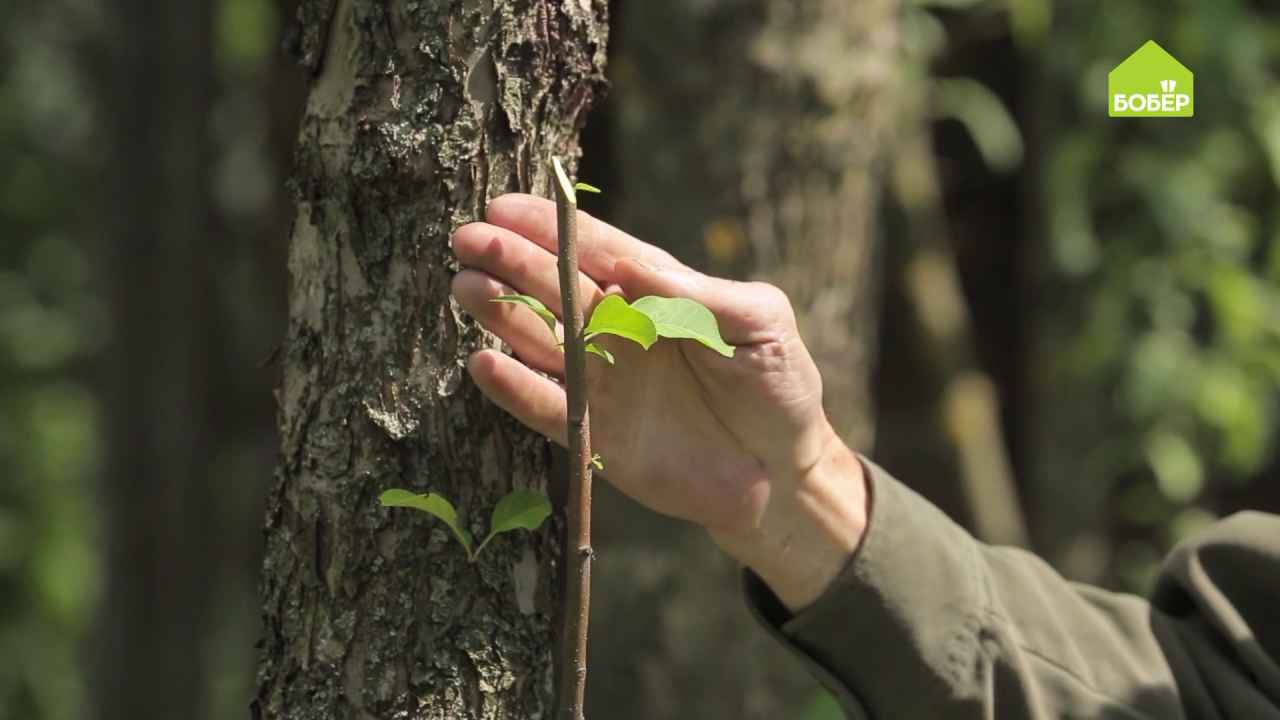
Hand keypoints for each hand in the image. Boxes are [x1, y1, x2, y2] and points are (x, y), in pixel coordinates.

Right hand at [451, 194, 866, 608]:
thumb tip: (634, 266)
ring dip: (502, 315)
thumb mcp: (759, 325)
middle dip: (513, 262)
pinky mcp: (596, 434)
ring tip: (465, 287)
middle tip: (467, 239)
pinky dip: (515, 389)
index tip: (504, 208)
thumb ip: (699, 296)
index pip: (596, 252)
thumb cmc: (779, 386)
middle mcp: (621, 331)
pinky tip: (483, 363)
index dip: (550, 229)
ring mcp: (605, 382)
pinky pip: (548, 408)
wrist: (784, 472)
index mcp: (657, 293)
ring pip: (541, 341)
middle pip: (557, 289)